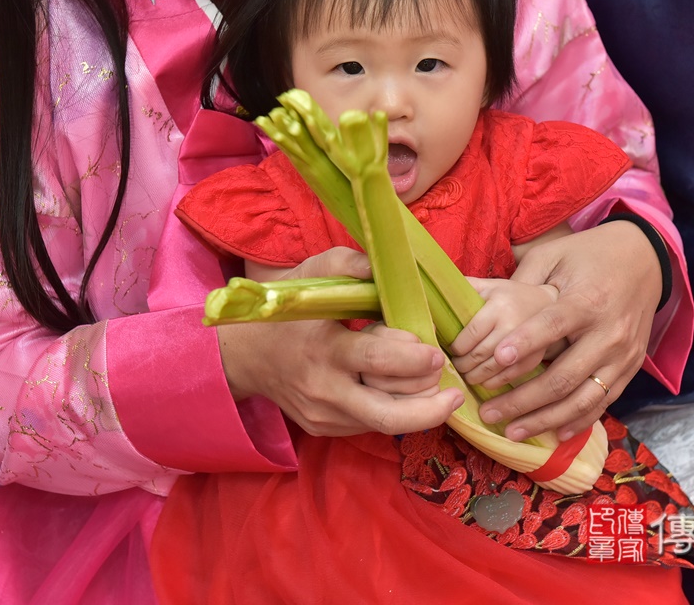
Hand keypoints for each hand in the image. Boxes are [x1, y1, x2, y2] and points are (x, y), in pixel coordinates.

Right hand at [217, 247, 463, 435]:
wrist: (245, 354)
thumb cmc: (287, 310)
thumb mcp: (313, 272)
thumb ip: (352, 264)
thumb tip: (392, 266)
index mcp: (325, 348)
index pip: (378, 360)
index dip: (414, 358)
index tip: (434, 349)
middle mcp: (325, 389)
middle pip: (389, 413)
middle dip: (429, 403)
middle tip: (449, 383)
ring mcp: (324, 415)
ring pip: (385, 424)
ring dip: (419, 409)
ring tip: (438, 391)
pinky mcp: (325, 429)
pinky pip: (371, 426)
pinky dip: (395, 411)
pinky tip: (406, 392)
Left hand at [449, 277, 559, 385]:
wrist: (549, 304)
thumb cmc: (509, 296)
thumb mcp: (487, 286)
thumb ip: (461, 288)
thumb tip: (429, 293)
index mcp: (498, 305)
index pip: (469, 334)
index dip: (456, 347)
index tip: (450, 349)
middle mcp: (513, 324)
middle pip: (478, 354)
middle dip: (462, 364)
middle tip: (455, 365)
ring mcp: (526, 345)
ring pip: (490, 369)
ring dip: (473, 376)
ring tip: (466, 374)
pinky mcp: (534, 360)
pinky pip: (506, 378)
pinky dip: (490, 383)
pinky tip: (483, 380)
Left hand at [473, 221, 662, 440]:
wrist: (644, 260)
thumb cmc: (589, 255)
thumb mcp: (555, 254)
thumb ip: (524, 281)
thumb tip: (488, 309)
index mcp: (586, 301)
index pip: (553, 326)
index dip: (525, 343)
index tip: (497, 359)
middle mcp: (608, 332)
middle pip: (563, 376)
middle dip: (522, 400)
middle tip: (488, 411)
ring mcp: (623, 355)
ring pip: (582, 399)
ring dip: (545, 420)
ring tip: (512, 432)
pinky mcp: (631, 368)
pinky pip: (604, 402)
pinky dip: (578, 421)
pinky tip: (553, 434)